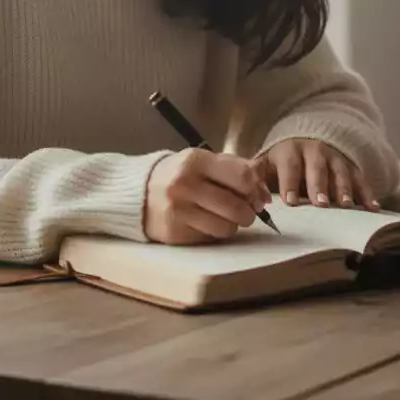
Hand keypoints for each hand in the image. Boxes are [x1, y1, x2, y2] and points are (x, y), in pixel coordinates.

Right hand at [144, 149, 272, 244]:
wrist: (135, 192)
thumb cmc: (177, 174)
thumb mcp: (201, 161)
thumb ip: (234, 169)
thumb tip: (264, 192)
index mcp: (195, 160)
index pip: (242, 176)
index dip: (257, 189)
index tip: (258, 196)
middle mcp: (185, 184)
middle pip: (237, 206)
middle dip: (249, 212)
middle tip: (245, 211)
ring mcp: (178, 210)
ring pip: (226, 227)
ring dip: (232, 225)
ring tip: (224, 217)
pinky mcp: (174, 233)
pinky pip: (210, 239)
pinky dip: (214, 233)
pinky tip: (206, 222)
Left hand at [257, 138, 379, 210]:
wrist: (308, 140)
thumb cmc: (284, 161)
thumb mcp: (267, 163)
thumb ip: (256, 176)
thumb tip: (249, 194)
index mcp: (290, 151)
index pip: (289, 165)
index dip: (290, 183)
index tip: (291, 202)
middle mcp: (314, 152)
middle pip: (317, 168)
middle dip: (319, 186)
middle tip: (321, 204)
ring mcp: (335, 159)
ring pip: (340, 173)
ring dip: (344, 189)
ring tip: (346, 206)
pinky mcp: (351, 167)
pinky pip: (361, 179)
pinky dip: (367, 193)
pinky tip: (372, 208)